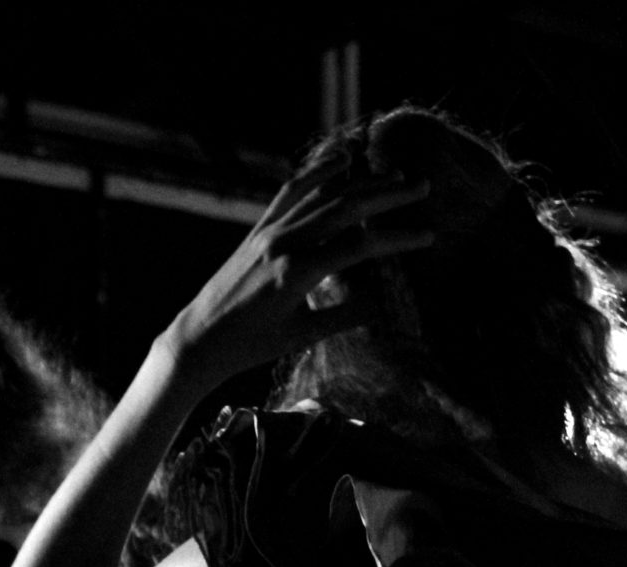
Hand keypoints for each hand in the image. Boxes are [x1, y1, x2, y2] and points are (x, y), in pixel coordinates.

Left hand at [163, 157, 432, 387]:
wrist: (198, 339)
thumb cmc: (250, 346)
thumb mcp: (302, 336)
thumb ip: (345, 316)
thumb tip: (388, 304)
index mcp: (296, 273)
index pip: (360, 246)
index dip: (398, 239)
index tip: (428, 236)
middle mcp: (283, 244)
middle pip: (346, 208)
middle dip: (387, 196)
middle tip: (422, 187)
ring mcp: (268, 233)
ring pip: (322, 195)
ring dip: (361, 182)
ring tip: (395, 176)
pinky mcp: (257, 230)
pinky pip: (291, 193)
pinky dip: (317, 174)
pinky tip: (342, 160)